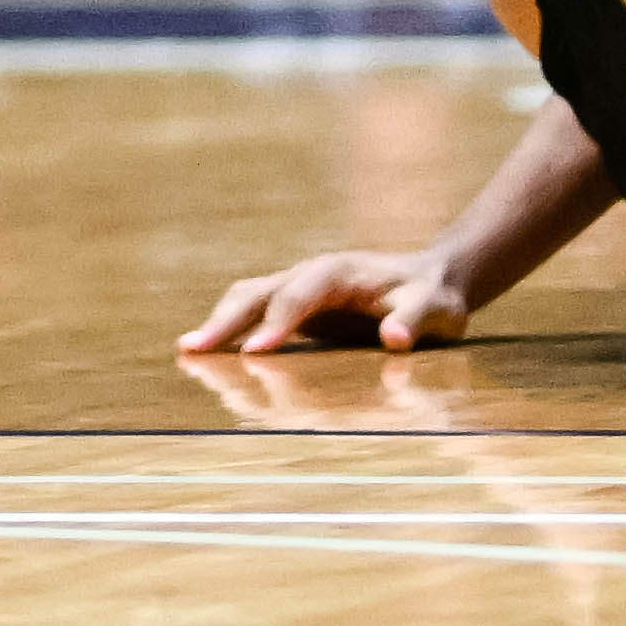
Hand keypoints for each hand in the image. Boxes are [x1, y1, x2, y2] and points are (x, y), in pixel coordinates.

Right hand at [181, 243, 475, 354]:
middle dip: (225, 320)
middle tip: (192, 349)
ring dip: (219, 323)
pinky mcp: (297, 305)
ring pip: (247, 298)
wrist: (434, 278)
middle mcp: (310, 274)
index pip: (298, 295)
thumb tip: (394, 338)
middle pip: (257, 292)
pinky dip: (230, 329)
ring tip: (188, 351)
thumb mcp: (437, 309)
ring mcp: (299, 287)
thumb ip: (415, 321)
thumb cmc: (435, 299)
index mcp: (339, 272)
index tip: (254, 352)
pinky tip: (212, 352)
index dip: (276, 323)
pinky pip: (254, 311)